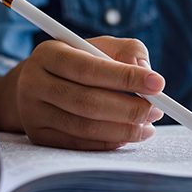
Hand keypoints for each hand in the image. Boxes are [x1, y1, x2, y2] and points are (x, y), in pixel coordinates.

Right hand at [0, 36, 164, 149]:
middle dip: (129, 109)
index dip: (126, 77)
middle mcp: (34, 83)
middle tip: (157, 110)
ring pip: (84, 127)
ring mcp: (32, 113)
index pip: (89, 68)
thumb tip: (146, 71)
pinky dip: (108, 142)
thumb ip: (127, 51)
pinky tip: (128, 136)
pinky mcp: (38, 137)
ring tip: (148, 126)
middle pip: (87, 102)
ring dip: (123, 129)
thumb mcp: (99, 46)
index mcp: (49, 54)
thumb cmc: (78, 62)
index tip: (158, 84)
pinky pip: (78, 145)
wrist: (35, 85)